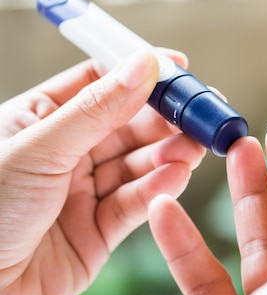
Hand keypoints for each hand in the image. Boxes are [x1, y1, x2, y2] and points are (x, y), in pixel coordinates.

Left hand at [0, 51, 205, 294]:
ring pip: (139, 162)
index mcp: (40, 119)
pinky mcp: (100, 229)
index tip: (177, 66)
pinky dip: (159, 188)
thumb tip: (141, 65)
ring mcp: (85, 190)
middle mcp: (66, 152)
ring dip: (170, 152)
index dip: (138, 72)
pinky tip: (177, 175)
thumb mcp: (39, 149)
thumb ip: (96, 109)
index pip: (99, 82)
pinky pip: (137, 202)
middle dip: (166, 117)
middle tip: (200, 111)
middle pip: (128, 123)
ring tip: (195, 146)